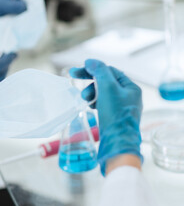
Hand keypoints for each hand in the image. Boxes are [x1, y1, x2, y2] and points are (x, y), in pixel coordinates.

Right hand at [70, 59, 142, 174]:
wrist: (117, 144)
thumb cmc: (115, 116)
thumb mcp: (107, 88)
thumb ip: (99, 72)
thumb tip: (90, 61)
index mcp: (130, 87)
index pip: (109, 71)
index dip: (92, 69)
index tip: (76, 70)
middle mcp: (128, 97)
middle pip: (105, 82)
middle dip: (90, 83)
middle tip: (77, 85)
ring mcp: (121, 108)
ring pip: (102, 93)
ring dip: (91, 93)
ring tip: (85, 100)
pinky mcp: (113, 118)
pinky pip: (102, 104)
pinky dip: (94, 103)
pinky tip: (90, 107)